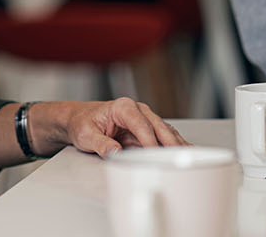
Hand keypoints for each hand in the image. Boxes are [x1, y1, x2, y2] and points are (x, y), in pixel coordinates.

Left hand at [58, 98, 186, 156]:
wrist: (79, 119)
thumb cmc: (82, 122)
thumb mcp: (86, 134)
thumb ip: (101, 143)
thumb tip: (116, 152)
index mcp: (122, 107)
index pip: (141, 125)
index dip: (150, 140)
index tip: (155, 153)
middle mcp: (137, 110)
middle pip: (159, 127)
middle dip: (170, 142)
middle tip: (179, 158)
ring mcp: (144, 119)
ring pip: (165, 131)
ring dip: (176, 144)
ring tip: (186, 158)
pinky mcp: (147, 129)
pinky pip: (164, 136)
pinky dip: (174, 144)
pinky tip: (185, 152)